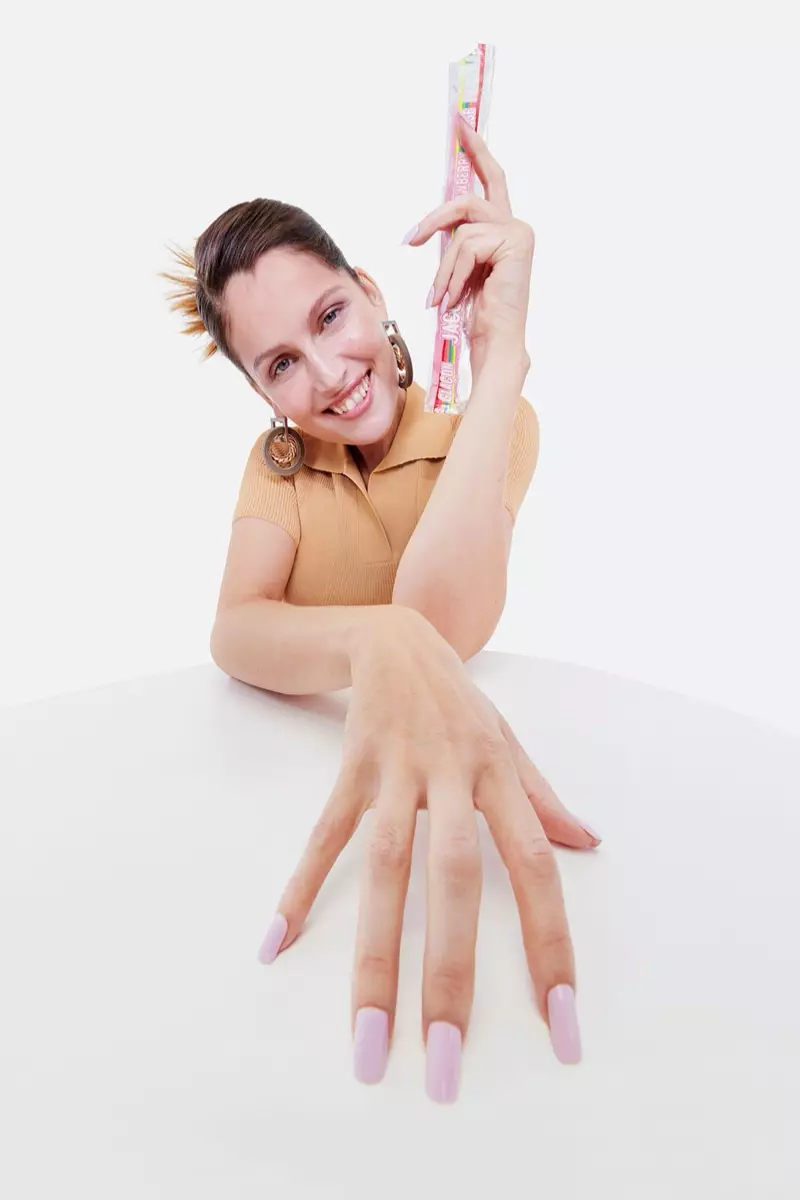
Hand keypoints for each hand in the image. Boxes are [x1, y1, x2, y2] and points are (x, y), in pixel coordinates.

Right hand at [258, 608, 595, 1101]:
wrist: (395, 637)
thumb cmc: (460, 703)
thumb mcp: (511, 743)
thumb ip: (544, 797)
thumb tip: (589, 844)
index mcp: (500, 780)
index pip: (535, 871)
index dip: (550, 946)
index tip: (562, 1026)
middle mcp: (451, 778)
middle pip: (453, 881)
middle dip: (451, 974)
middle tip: (446, 1063)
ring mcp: (395, 773)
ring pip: (384, 869)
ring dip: (375, 956)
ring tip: (366, 1038)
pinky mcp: (348, 769)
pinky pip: (325, 835)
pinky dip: (301, 886)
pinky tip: (277, 943)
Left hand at [404, 112, 534, 369]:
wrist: (494, 343)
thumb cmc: (477, 314)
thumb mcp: (460, 269)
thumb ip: (455, 241)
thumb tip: (430, 225)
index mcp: (505, 230)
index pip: (490, 181)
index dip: (476, 151)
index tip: (460, 123)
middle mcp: (516, 226)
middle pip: (469, 199)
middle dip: (439, 212)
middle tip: (413, 235)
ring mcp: (518, 233)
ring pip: (461, 229)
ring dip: (443, 266)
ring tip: (440, 296)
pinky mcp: (515, 243)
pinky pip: (466, 246)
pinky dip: (452, 274)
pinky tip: (452, 297)